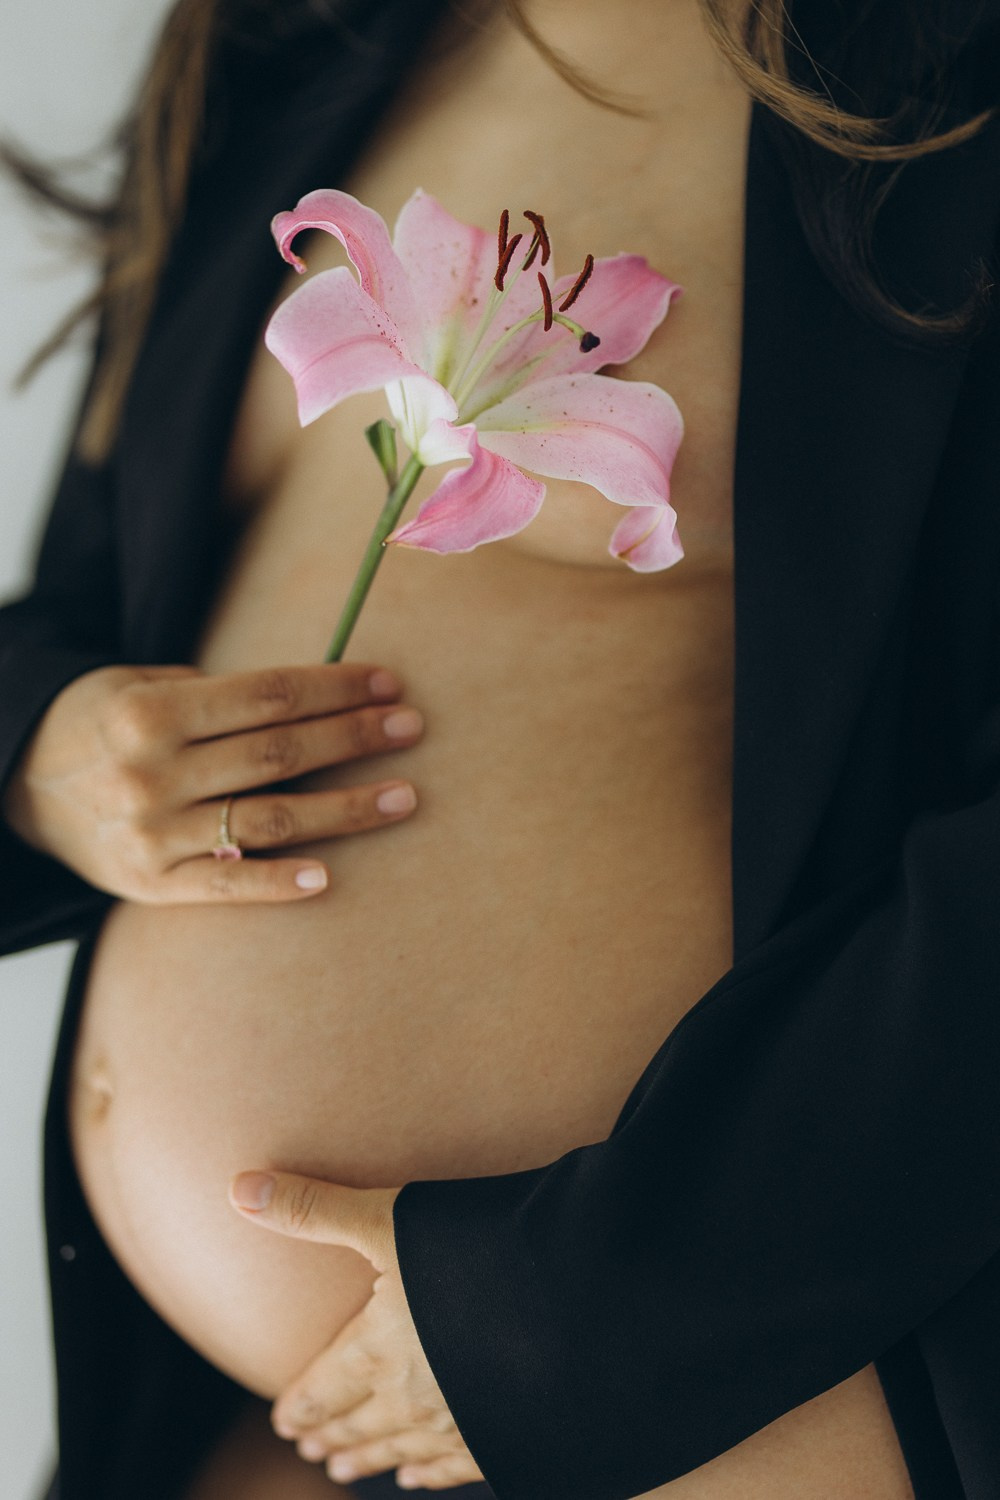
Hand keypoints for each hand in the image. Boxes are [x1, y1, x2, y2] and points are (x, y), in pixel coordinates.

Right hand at [1, 661, 422, 902]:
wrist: (17, 787)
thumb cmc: (97, 726)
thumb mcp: (135, 685)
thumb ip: (212, 693)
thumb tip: (308, 698)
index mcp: (150, 712)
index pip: (266, 696)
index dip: (334, 689)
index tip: (388, 685)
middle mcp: (151, 773)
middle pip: (278, 753)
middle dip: (353, 738)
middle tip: (412, 728)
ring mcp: (152, 834)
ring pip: (270, 818)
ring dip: (346, 808)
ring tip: (404, 796)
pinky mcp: (150, 885)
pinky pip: (226, 884)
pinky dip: (278, 882)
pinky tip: (329, 875)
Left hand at [229, 1170, 485, 1490]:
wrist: (575, 1301)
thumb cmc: (476, 1250)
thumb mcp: (388, 1219)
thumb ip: (312, 1208)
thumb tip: (237, 1187)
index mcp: (377, 1350)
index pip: (323, 1389)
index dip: (299, 1406)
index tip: (283, 1421)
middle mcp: (412, 1396)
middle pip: (358, 1424)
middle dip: (331, 1436)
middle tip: (310, 1451)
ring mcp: (460, 1422)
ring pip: (401, 1449)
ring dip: (370, 1458)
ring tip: (346, 1469)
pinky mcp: (504, 1436)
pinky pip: (454, 1467)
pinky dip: (430, 1474)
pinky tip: (418, 1476)